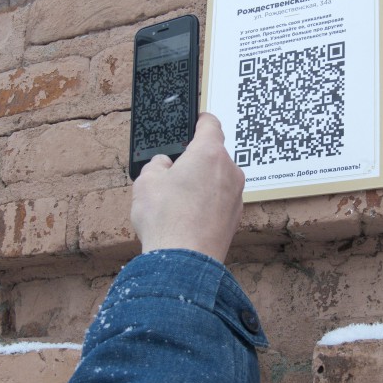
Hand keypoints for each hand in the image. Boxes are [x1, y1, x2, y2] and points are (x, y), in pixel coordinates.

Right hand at [130, 113, 244, 262]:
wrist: (184, 261)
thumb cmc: (166, 219)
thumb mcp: (146, 182)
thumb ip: (157, 165)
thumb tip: (164, 165)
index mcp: (209, 152)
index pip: (210, 124)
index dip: (199, 121)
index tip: (193, 123)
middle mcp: (229, 170)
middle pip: (213, 155)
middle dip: (195, 161)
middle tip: (173, 175)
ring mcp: (236, 194)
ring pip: (218, 179)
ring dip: (202, 184)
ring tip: (177, 203)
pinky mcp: (236, 216)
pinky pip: (221, 200)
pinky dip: (208, 203)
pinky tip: (188, 218)